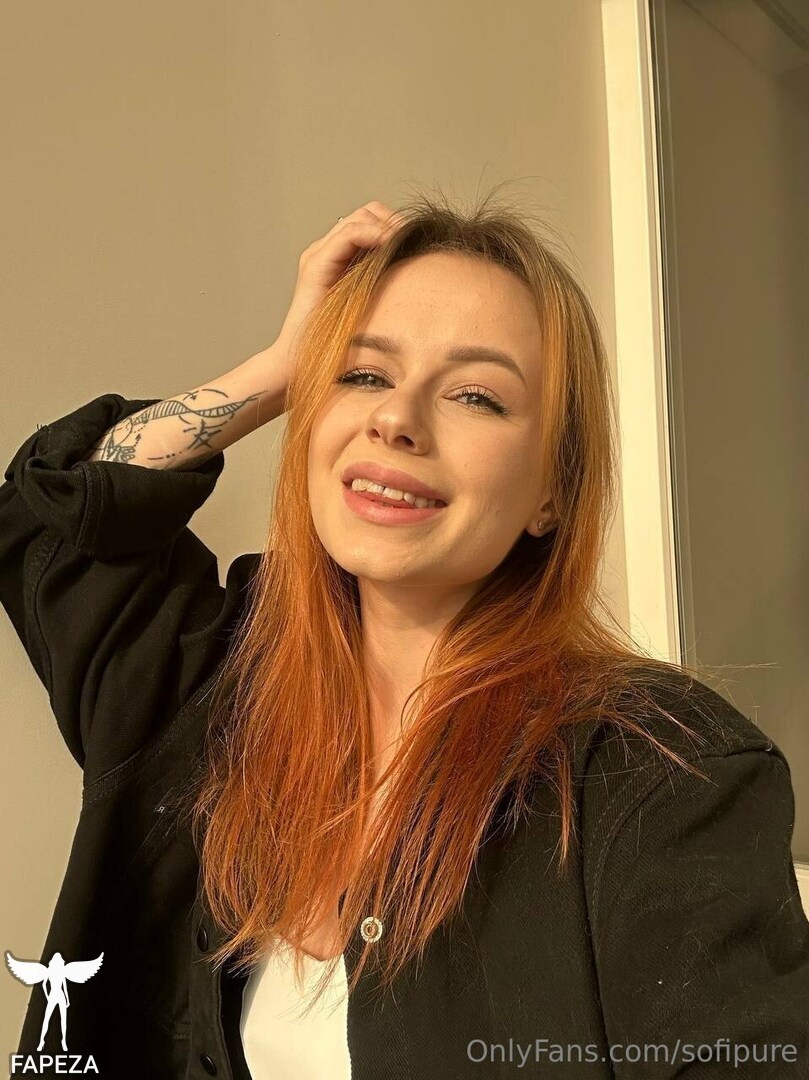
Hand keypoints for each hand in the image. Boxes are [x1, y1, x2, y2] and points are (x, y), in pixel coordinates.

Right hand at [273, 200, 404, 371]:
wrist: (301, 360)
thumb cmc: (335, 343)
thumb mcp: (369, 306)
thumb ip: (382, 284)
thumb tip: (413, 271)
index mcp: (337, 259)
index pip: (370, 222)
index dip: (395, 225)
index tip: (417, 241)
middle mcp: (325, 252)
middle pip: (367, 213)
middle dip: (394, 221)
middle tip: (415, 240)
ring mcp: (318, 256)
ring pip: (360, 218)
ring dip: (388, 226)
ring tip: (406, 243)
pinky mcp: (316, 265)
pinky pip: (350, 234)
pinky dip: (374, 234)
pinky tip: (390, 246)